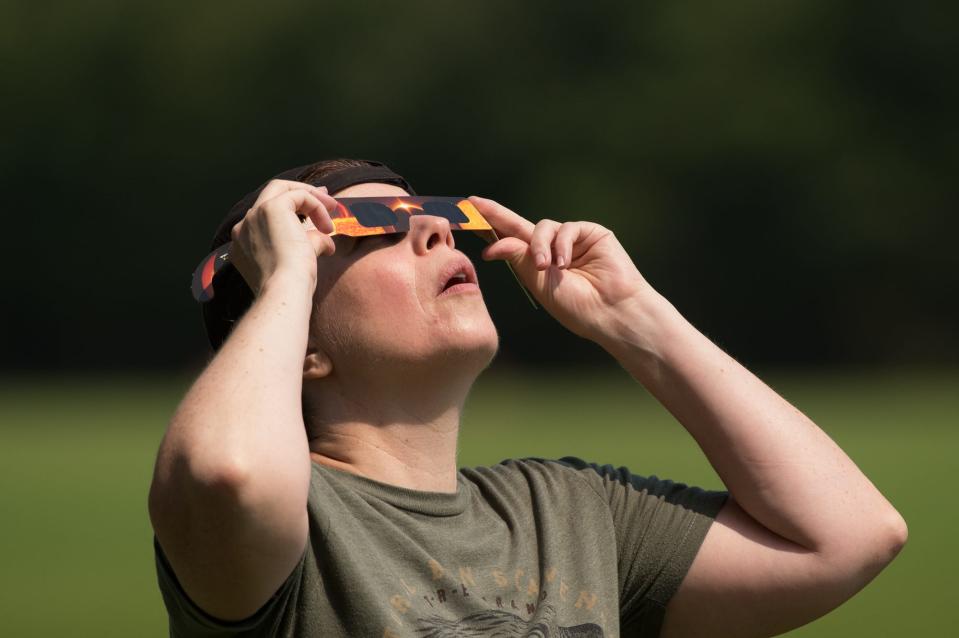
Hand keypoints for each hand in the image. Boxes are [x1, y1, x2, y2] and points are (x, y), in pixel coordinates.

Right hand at [229, 180, 339, 294]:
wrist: (285, 291)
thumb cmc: (292, 286)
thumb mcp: (299, 261)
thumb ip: (309, 245)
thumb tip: (327, 242)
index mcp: (244, 243)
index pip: (267, 217)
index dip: (293, 210)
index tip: (315, 213)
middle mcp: (243, 227)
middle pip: (270, 195)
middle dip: (300, 192)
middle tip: (325, 196)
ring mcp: (254, 216)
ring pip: (282, 189)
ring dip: (310, 196)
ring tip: (333, 208)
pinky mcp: (271, 208)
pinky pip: (298, 195)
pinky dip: (317, 206)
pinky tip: (328, 227)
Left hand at [469, 195, 659, 343]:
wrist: (610, 311)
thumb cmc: (576, 306)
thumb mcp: (539, 283)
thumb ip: (518, 258)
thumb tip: (494, 243)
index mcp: (537, 264)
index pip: (508, 241)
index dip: (489, 229)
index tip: (465, 218)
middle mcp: (551, 248)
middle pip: (518, 225)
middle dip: (496, 214)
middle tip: (473, 203)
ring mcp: (571, 239)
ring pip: (542, 227)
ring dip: (539, 246)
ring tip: (545, 267)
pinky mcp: (590, 232)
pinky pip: (566, 229)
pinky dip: (562, 245)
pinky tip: (565, 264)